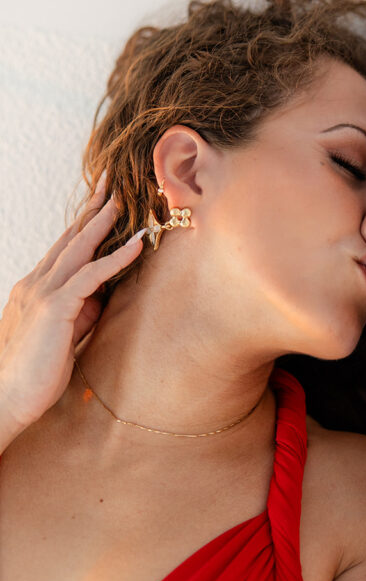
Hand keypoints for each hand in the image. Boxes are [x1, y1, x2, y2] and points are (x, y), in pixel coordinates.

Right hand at [0, 176, 145, 442]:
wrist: (8, 399)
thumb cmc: (36, 373)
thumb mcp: (65, 333)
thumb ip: (81, 310)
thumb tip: (103, 295)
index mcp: (37, 287)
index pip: (65, 247)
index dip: (85, 223)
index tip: (104, 200)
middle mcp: (36, 282)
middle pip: (71, 237)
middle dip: (94, 208)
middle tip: (113, 181)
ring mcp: (43, 292)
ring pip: (79, 248)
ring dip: (105, 221)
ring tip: (126, 198)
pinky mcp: (54, 308)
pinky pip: (91, 275)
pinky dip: (116, 257)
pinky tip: (137, 244)